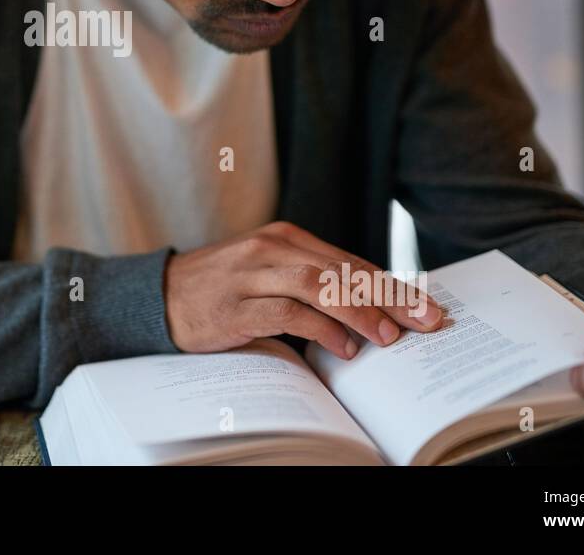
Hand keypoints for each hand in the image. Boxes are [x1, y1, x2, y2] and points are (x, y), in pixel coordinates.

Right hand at [163, 221, 443, 358]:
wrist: (157, 297)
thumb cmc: (220, 290)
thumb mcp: (267, 276)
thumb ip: (309, 285)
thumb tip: (368, 312)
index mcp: (284, 238)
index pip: (349, 261)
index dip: (392, 284)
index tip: (426, 307)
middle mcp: (270, 248)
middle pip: (342, 270)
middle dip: (390, 296)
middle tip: (426, 320)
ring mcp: (252, 275)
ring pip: (318, 285)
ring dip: (359, 310)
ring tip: (390, 335)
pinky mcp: (236, 304)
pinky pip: (288, 313)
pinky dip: (321, 329)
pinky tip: (343, 346)